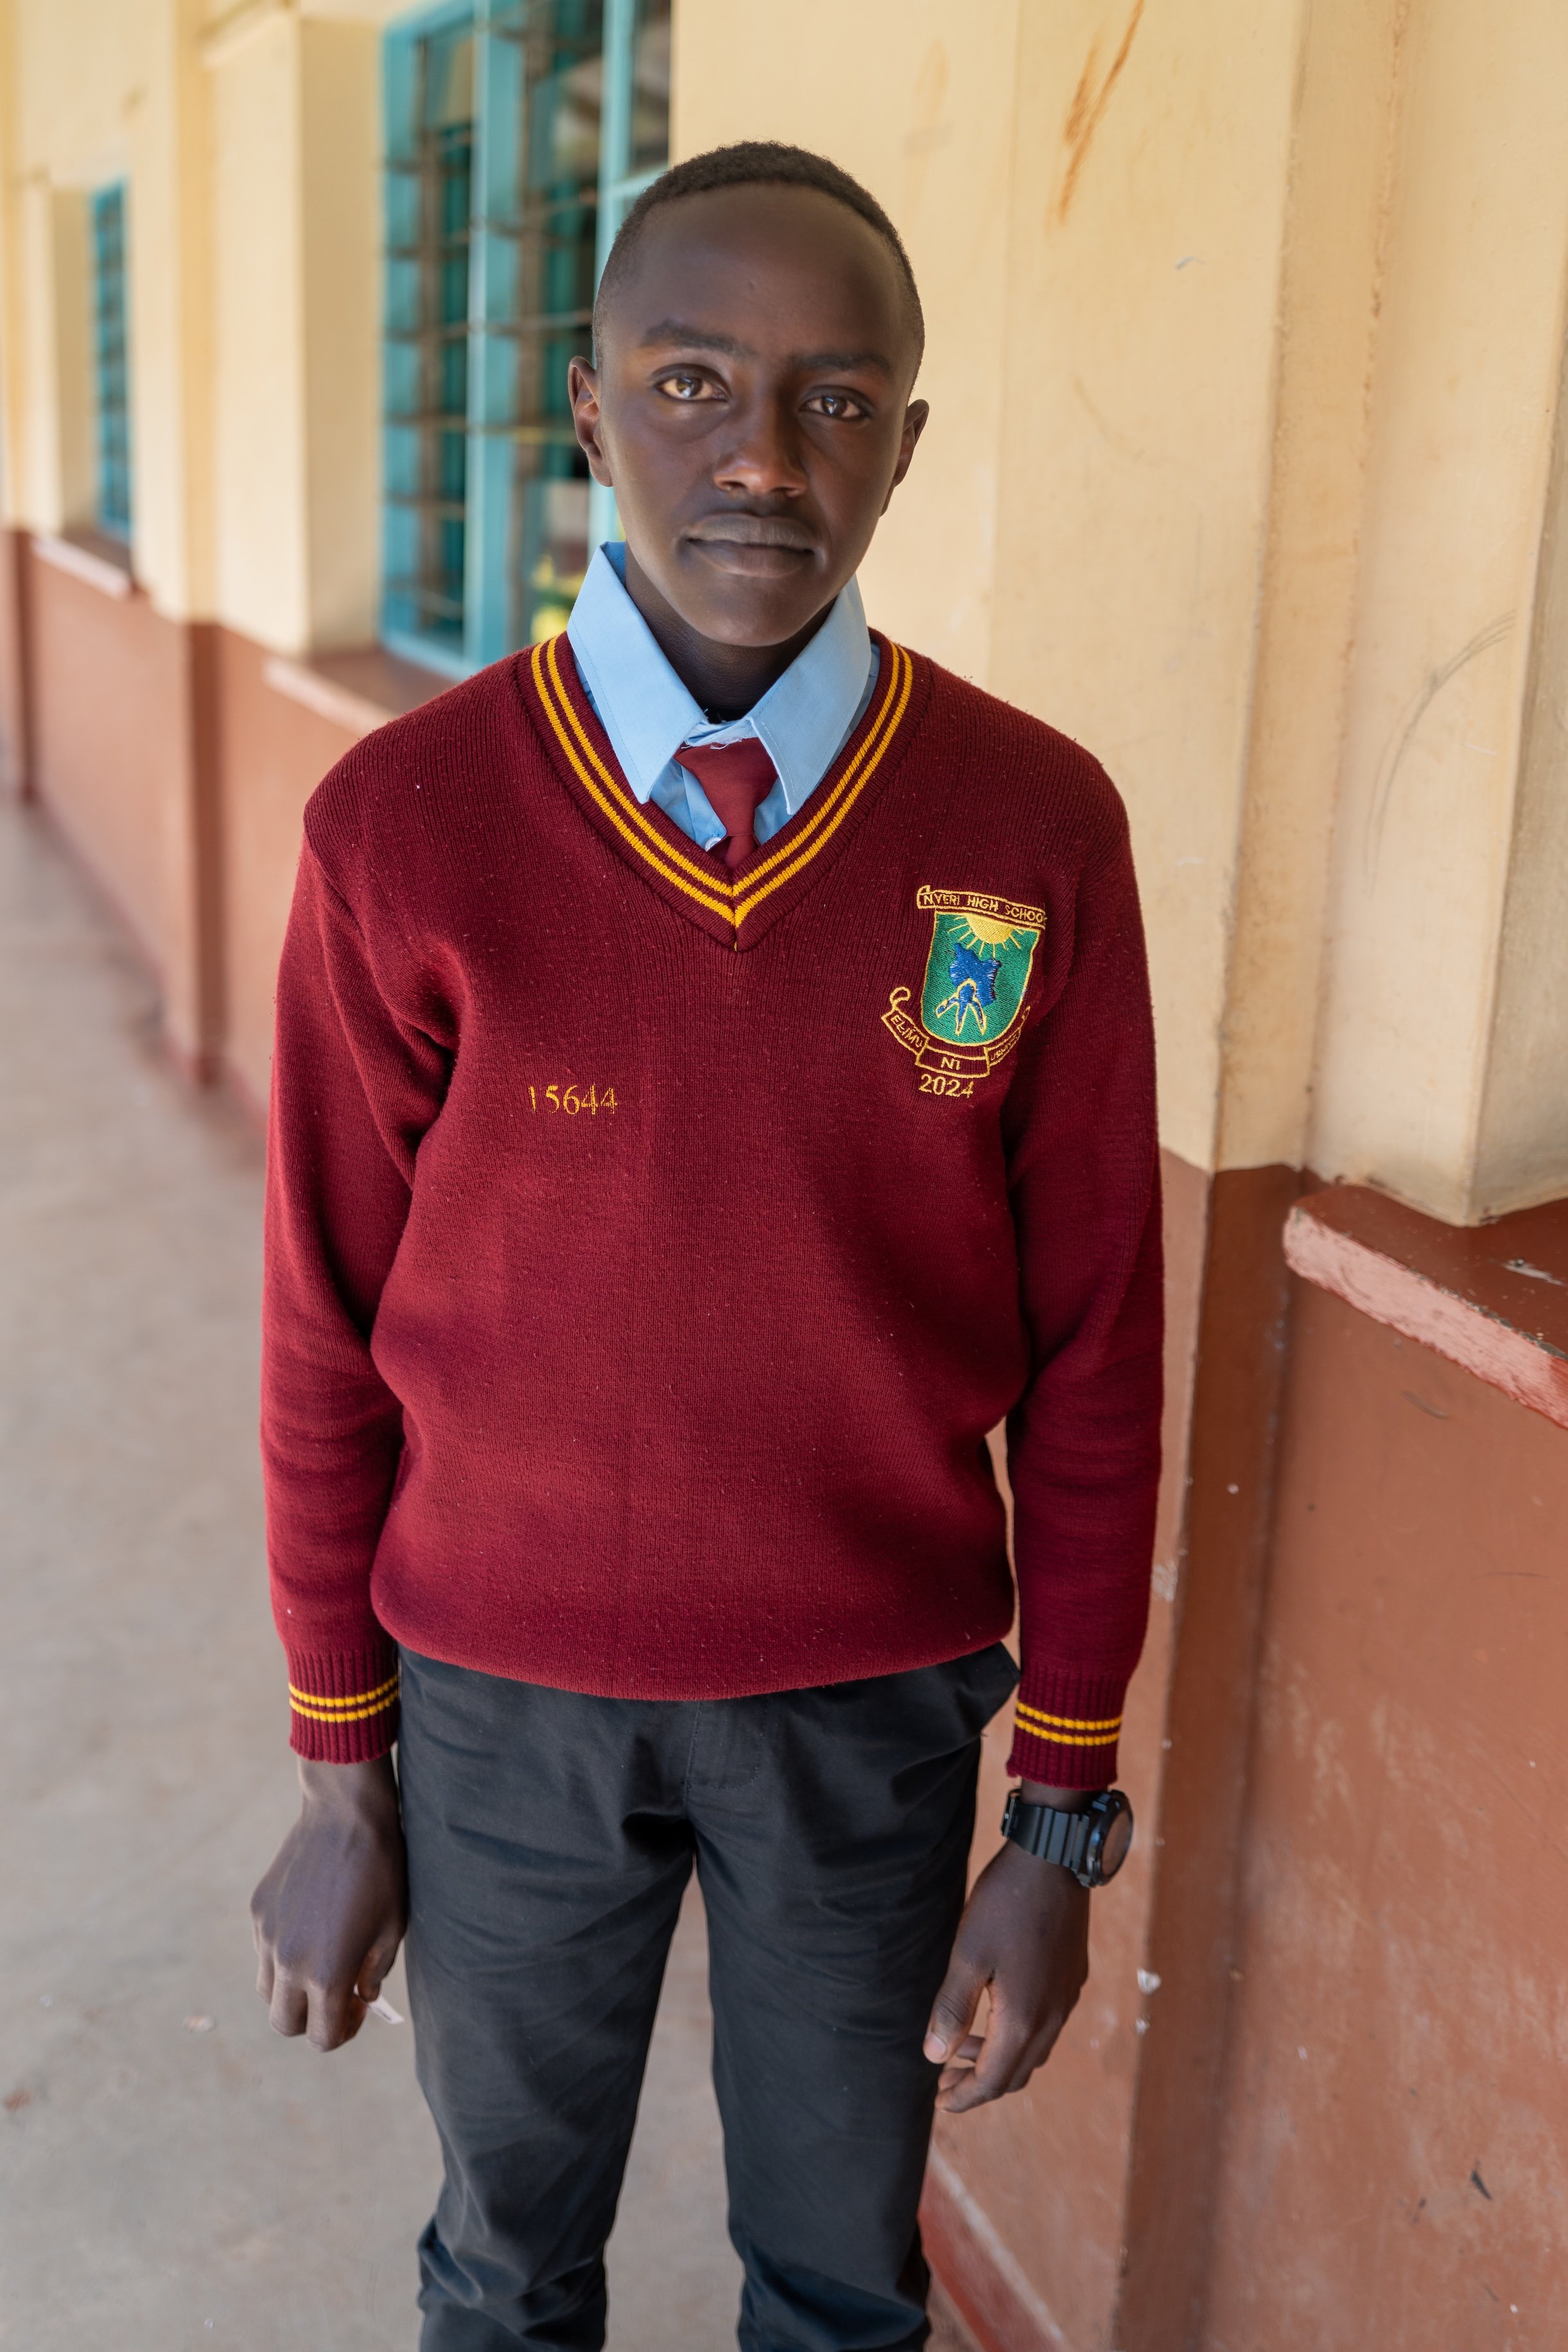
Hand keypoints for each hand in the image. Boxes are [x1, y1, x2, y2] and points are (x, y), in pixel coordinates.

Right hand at [251, 1755, 406, 2051]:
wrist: (345, 1813)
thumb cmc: (381, 1870)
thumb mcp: (393, 1927)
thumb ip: (374, 1972)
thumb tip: (362, 1997)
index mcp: (326, 1973)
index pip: (323, 2038)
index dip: (344, 2031)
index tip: (357, 2008)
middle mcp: (288, 1962)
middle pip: (284, 2025)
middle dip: (310, 2021)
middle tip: (337, 1996)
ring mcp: (267, 1936)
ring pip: (268, 1991)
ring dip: (292, 1992)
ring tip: (321, 1962)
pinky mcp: (258, 1912)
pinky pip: (264, 1952)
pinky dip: (283, 1955)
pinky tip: (311, 1925)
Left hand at [923, 1790, 1090, 2111]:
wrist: (1054, 1860)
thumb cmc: (1004, 1904)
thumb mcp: (967, 1954)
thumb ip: (952, 2009)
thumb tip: (934, 2057)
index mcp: (1023, 2019)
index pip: (992, 2081)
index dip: (963, 2096)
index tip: (939, 2102)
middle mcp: (1051, 2018)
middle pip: (1014, 2074)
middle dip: (978, 2083)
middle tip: (945, 2078)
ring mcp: (1066, 1999)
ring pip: (1033, 2052)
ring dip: (998, 2058)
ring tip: (964, 2044)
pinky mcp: (1072, 1979)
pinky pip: (1046, 2027)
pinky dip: (1018, 2037)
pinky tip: (997, 2013)